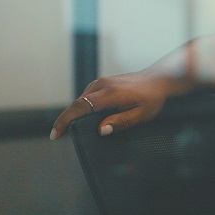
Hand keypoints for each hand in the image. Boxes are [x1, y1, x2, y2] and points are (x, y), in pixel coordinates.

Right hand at [49, 70, 175, 139]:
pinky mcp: (103, 82)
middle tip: (57, 135)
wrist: (158, 79)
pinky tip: (83, 117)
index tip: (56, 133)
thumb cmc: (152, 98)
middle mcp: (103, 85)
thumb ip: (121, 122)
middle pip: (77, 103)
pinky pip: (88, 96)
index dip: (66, 120)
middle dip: (65, 119)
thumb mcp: (141, 114)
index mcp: (111, 93)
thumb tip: (101, 130)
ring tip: (68, 128)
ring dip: (73, 113)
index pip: (81, 106)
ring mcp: (102, 82)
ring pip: (82, 99)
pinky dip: (82, 107)